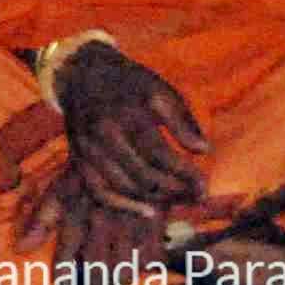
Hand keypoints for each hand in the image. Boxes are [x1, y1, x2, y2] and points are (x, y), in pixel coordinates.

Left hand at [17, 161, 167, 284]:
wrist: (122, 143)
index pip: (65, 267)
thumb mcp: (58, 192)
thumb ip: (40, 221)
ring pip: (123, 276)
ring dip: (115, 283)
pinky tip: (131, 264)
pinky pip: (149, 264)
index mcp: (74, 217)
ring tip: (109, 281)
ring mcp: (130, 227)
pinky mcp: (155, 225)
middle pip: (96, 279)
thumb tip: (20, 249)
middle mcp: (102, 225)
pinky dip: (140, 270)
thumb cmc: (85, 174)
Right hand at [54, 41, 208, 213]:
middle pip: (144, 175)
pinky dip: (124, 206)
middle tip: (195, 196)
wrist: (82, 74)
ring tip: (177, 199)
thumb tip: (204, 150)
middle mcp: (105, 133)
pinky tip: (148, 210)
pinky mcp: (79, 158)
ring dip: (155, 199)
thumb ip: (183, 120)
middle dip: (175, 191)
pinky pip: (99, 191)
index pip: (162, 156)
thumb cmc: (130, 84)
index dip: (187, 176)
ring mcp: (89, 148)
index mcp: (128, 113)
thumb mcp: (160, 90)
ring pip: (125, 187)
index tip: (205, 187)